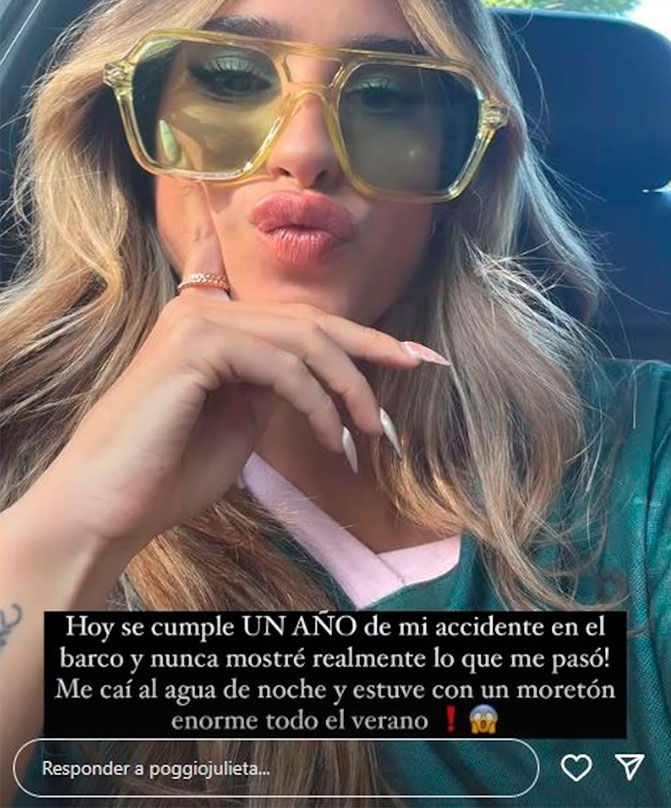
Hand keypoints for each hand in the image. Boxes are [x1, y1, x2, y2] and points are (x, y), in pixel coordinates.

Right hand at [25, 182, 422, 558]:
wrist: (110, 505)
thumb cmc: (169, 472)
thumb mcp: (239, 420)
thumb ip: (271, 386)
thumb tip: (317, 375)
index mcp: (210, 322)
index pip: (294, 315)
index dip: (354, 327)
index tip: (410, 350)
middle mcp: (203, 309)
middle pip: (309, 321)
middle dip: (370, 347)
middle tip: (417, 368)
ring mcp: (199, 322)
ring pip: (303, 340)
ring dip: (349, 386)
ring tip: (372, 431)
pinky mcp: (198, 345)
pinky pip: (283, 367)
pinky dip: (318, 404)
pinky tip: (332, 439)